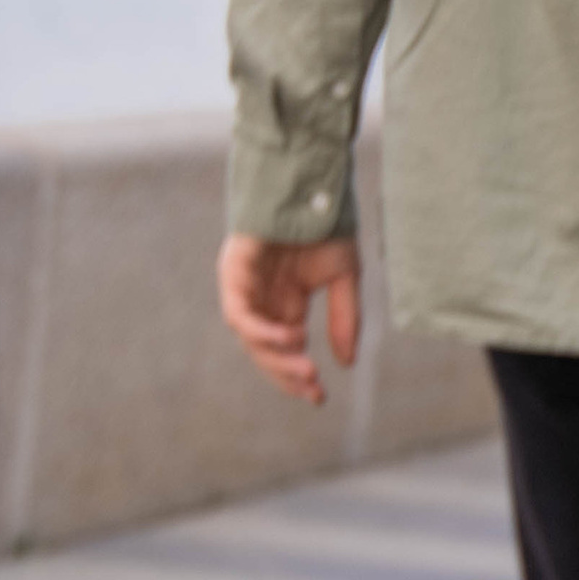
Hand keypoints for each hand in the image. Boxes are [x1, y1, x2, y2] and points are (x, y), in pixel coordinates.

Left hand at [218, 236, 360, 405]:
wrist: (312, 183)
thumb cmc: (327, 224)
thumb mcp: (344, 278)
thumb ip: (344, 319)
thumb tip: (345, 364)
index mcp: (285, 303)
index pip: (285, 350)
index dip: (298, 376)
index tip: (320, 396)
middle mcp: (261, 299)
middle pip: (265, 350)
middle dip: (287, 373)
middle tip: (313, 387)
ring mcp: (245, 286)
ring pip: (251, 338)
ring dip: (276, 357)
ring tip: (307, 367)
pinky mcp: (233, 272)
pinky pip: (240, 313)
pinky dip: (262, 331)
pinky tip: (291, 337)